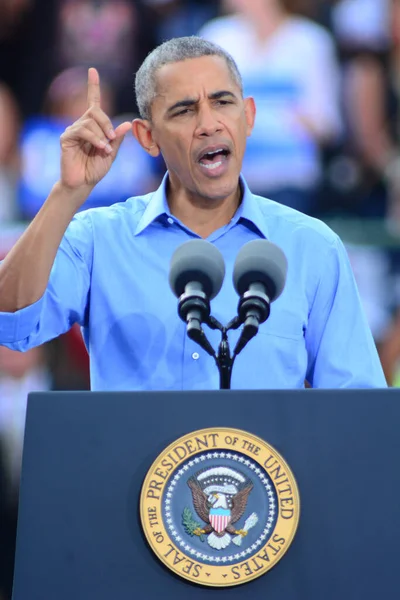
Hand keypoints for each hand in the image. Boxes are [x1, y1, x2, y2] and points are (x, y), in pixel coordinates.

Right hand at [59, 67, 130, 190]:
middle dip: (107, 124)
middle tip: (111, 139)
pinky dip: (94, 138)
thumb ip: (117, 139)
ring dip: (101, 135)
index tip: (93, 70)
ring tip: (105, 149)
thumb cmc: (96, 169)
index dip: (93, 86)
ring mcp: (72, 130)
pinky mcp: (66, 138)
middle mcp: (82, 124)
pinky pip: (82, 130)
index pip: (93, 102)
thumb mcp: (111, 153)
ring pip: (90, 122)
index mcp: (93, 126)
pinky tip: (100, 148)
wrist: (83, 183)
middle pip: (96, 112)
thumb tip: (126, 124)